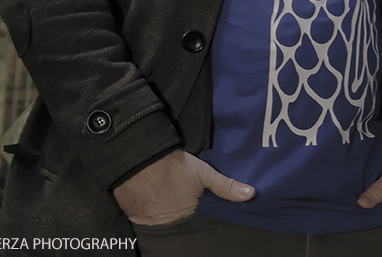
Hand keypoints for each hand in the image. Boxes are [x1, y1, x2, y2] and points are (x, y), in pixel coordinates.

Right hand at [113, 149, 254, 225]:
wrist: (138, 158)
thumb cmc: (174, 166)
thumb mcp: (204, 174)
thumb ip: (226, 186)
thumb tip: (250, 194)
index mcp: (185, 215)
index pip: (195, 219)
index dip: (196, 211)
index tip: (196, 204)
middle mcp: (166, 222)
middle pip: (176, 220)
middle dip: (180, 213)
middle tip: (180, 199)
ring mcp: (146, 219)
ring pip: (159, 218)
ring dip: (162, 210)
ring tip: (166, 196)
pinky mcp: (131, 213)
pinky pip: (141, 215)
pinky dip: (146, 208)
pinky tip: (150, 196)